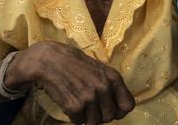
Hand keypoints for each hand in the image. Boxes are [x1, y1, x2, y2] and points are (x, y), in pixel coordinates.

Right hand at [6, 41, 134, 124]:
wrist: (49, 60)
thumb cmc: (75, 63)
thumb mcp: (100, 68)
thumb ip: (111, 84)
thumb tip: (120, 106)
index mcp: (113, 78)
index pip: (128, 105)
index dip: (119, 110)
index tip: (110, 108)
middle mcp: (104, 88)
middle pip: (110, 117)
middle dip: (100, 115)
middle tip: (90, 106)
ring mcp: (89, 98)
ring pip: (94, 122)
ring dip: (87, 116)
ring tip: (79, 102)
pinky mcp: (73, 106)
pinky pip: (79, 121)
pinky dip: (74, 116)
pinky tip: (70, 102)